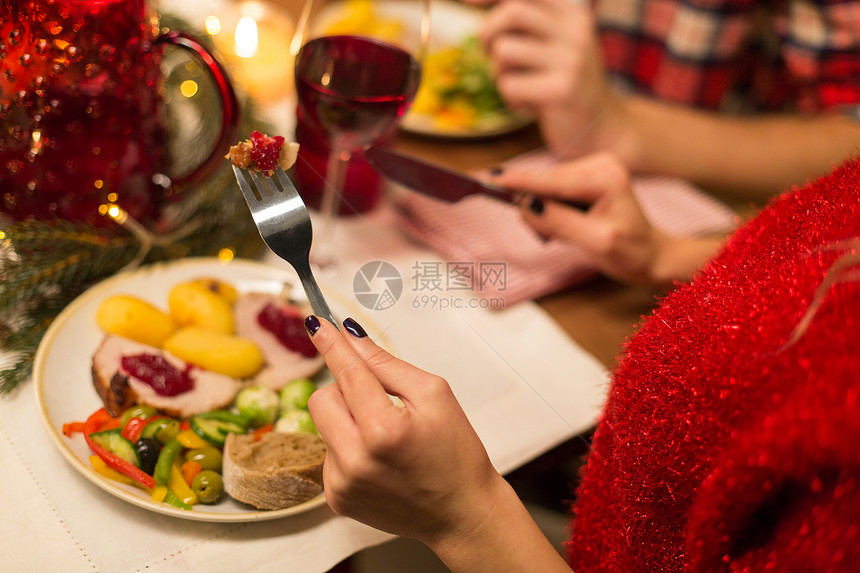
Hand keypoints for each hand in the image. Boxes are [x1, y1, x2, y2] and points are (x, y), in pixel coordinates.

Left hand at [306, 316, 505, 544]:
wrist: (462, 513)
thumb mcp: (433, 394)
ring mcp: (342, 483)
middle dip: (344, 388)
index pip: (347, 373)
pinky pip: (328, 453)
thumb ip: (387, 364)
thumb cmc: (456, 452)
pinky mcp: (336, 499)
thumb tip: (350, 337)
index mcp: (384, 430)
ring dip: (347, 419)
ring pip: (323, 425)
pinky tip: (378, 460)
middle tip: (378, 398)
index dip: (330, 344)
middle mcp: (356, 460)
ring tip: (384, 437)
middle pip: (321, 398)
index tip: (315, 322)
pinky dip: (348, 447)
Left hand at [473, 0, 624, 157]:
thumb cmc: (564, 85)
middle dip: (487, 34)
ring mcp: (571, 60)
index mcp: (572, 14)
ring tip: (516, 85)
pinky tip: (526, 106)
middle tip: (487, 55)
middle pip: (512, 11)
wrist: (603, 129)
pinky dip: (508, 99)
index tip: (465, 2)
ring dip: (497, 72)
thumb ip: (525, 24)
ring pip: (504, 50)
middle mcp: (576, 31)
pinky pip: (508, 85)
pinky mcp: (562, 90)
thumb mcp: (553, 46)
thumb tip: (472, 0)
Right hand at [492, 153, 721, 284]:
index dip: (515, 182)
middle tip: (548, 236)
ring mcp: (593, 167)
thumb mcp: (596, 243)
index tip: (484, 178)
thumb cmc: (631, 253)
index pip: (549, 181)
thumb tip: (525, 206)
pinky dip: (551, 211)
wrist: (652, 256)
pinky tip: (569, 226)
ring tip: (567, 235)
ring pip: (545, 188)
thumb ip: (559, 222)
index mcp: (604, 176)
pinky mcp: (586, 176)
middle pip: (544, 182)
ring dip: (544, 213)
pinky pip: (552, 191)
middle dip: (534, 208)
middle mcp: (599, 163)